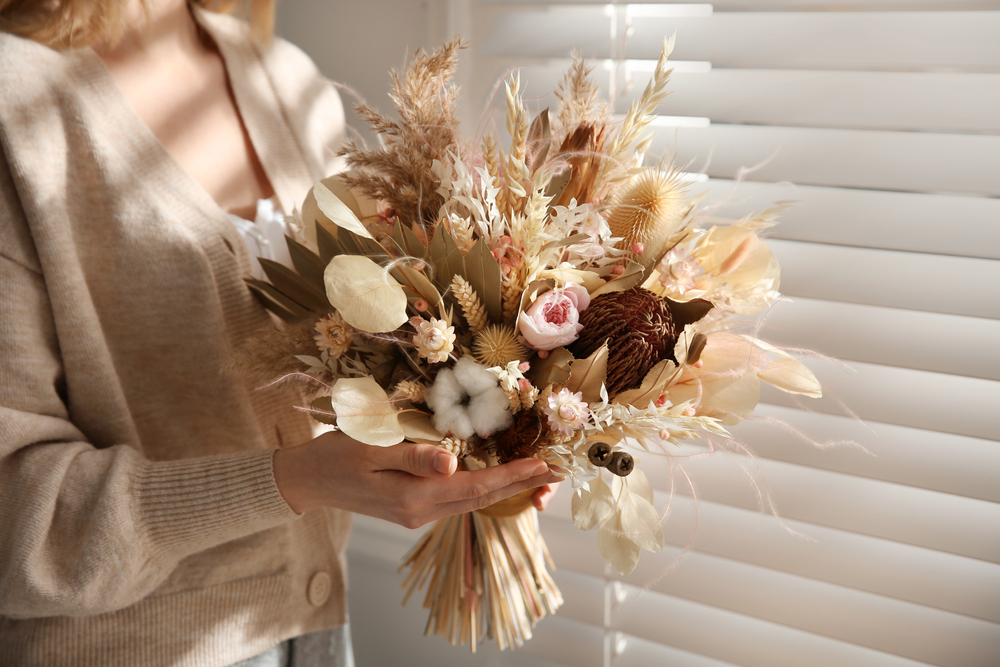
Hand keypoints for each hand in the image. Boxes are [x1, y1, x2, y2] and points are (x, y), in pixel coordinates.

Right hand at [272, 431, 560, 528]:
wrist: (308, 480)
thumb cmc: (336, 456)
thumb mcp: (371, 448)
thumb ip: (413, 456)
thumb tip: (452, 461)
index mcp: (413, 497)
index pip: (475, 487)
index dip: (512, 476)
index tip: (543, 465)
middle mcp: (420, 512)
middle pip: (481, 499)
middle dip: (520, 484)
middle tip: (555, 471)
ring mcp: (417, 513)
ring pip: (472, 502)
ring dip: (505, 488)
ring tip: (536, 474)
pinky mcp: (412, 508)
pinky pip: (457, 500)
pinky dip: (483, 489)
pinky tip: (496, 478)